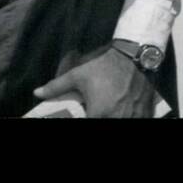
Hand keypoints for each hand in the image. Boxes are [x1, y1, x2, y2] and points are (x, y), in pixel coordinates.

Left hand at [33, 43, 156, 117]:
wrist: (133, 57)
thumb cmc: (103, 67)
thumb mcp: (77, 75)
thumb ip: (56, 87)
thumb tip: (36, 93)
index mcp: (99, 114)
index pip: (88, 124)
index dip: (85, 119)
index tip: (86, 114)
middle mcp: (117, 119)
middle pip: (106, 124)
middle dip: (100, 117)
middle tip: (98, 110)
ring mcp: (134, 119)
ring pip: (122, 124)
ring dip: (115, 117)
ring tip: (111, 109)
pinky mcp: (146, 115)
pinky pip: (138, 121)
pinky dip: (130, 117)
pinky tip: (125, 111)